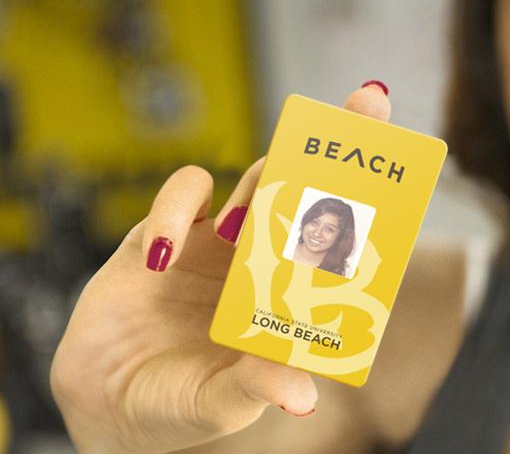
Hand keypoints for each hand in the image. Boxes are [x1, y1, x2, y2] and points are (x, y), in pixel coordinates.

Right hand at [51, 83, 393, 452]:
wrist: (103, 405)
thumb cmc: (178, 409)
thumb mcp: (222, 402)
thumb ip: (257, 387)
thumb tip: (301, 394)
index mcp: (294, 299)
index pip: (346, 242)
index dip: (376, 204)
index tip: (407, 170)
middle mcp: (268, 262)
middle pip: (315, 190)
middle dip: (342, 145)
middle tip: (373, 100)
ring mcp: (219, 243)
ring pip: (259, 180)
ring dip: (273, 167)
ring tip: (268, 190)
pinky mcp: (163, 235)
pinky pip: (182, 196)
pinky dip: (174, 210)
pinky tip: (163, 254)